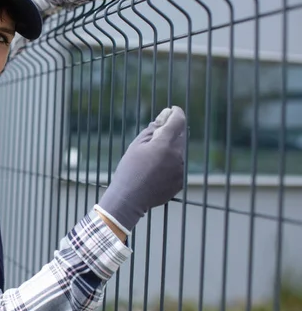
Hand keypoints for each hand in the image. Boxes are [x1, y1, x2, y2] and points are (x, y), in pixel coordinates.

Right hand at [97, 106, 185, 233]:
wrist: (130, 199)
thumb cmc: (129, 169)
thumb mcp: (136, 145)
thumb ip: (153, 128)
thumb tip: (166, 115)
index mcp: (165, 144)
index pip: (178, 120)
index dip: (175, 113)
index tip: (171, 111)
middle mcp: (178, 156)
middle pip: (180, 135)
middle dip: (171, 132)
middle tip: (154, 136)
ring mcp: (181, 169)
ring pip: (179, 151)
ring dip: (170, 149)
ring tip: (150, 158)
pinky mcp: (180, 181)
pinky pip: (178, 166)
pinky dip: (170, 163)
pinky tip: (154, 170)